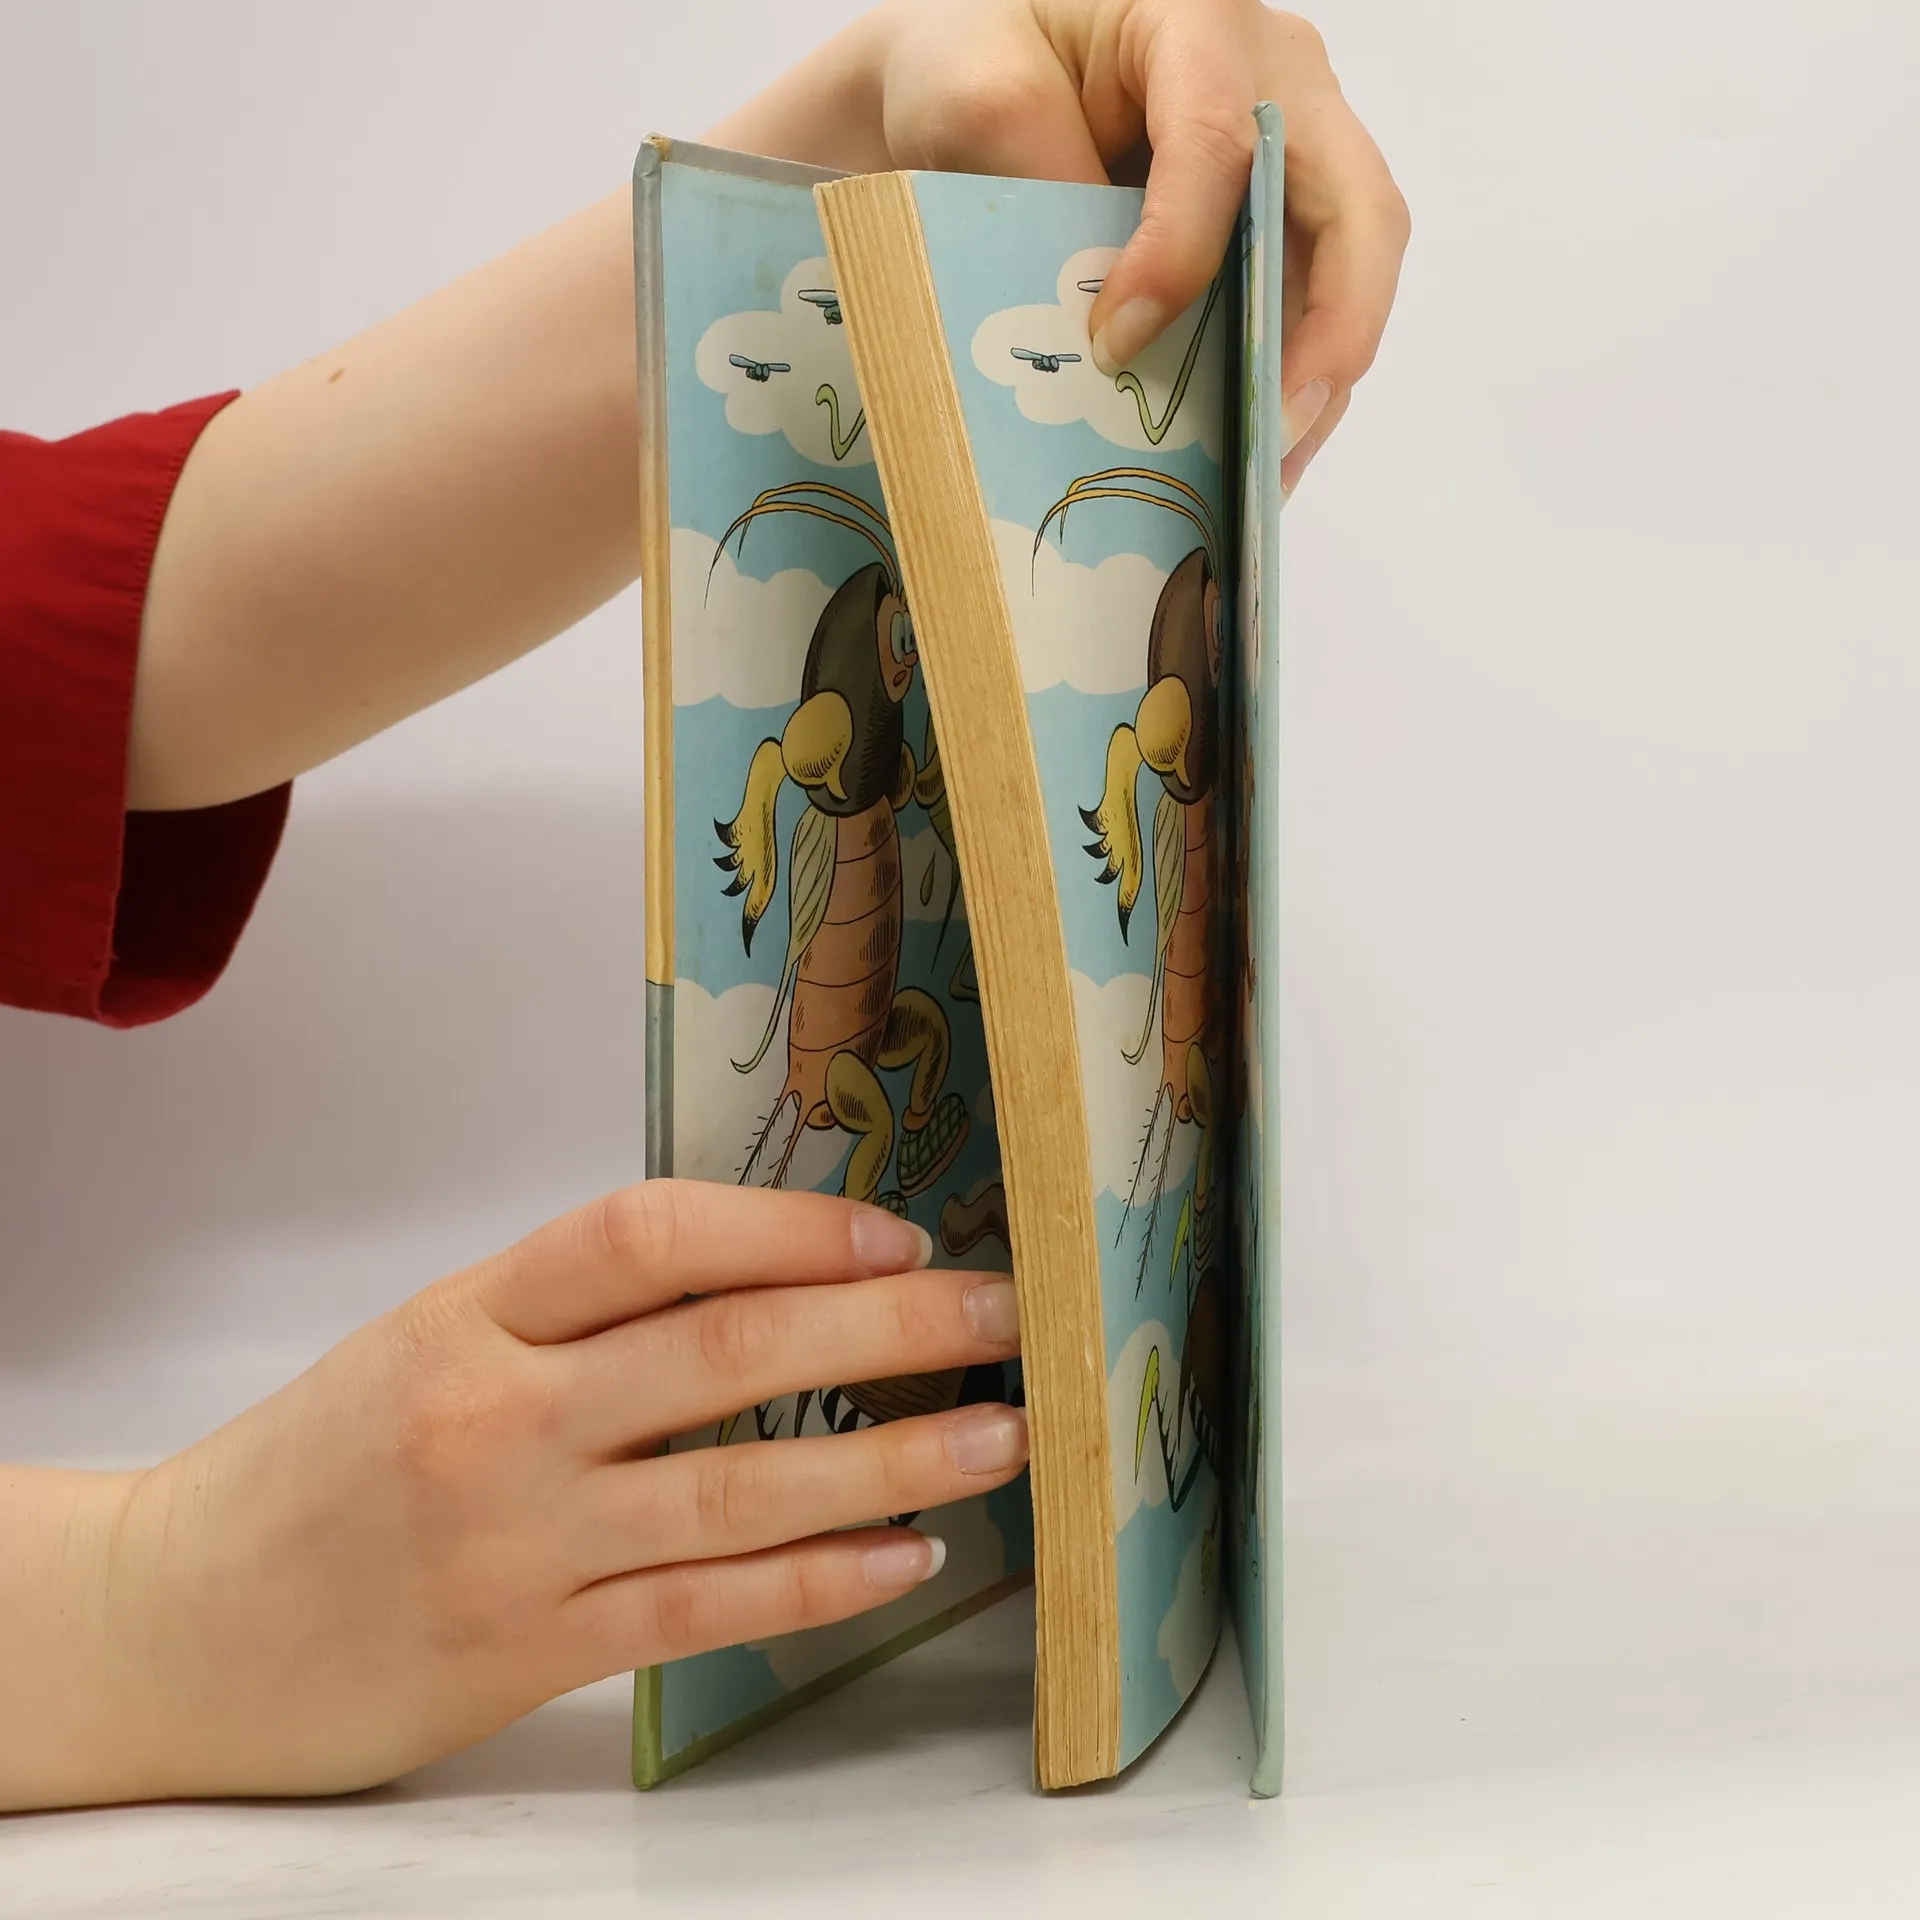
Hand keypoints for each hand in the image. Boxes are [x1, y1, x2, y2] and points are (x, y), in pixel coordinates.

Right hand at [0, 1183, 1025, 1809]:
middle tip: (1000, 1314)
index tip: (895, 1228)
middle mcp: (498, 1415)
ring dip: (890, 1455)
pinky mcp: (529, 1654)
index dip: (787, 1224)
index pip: (648, 1235)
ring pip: (740, 1487)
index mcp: (469, 1313)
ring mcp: (518, 1541)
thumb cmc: (315, 1469)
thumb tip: (760, 1271)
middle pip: (724, 1346)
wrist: (174, 1626)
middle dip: (885, 1321)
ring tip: (998, 1434)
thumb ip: (570, 1313)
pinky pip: (704, 1609)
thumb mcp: (426, 1342)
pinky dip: (818, 1579)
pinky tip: (906, 1555)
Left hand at [708, 0, 1409, 495]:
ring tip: (1261, 478)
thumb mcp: (969, 83)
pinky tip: (1248, 464)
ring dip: (1313, 386)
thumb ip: (1029, 160)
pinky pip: (1308, 319)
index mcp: (1202, 25)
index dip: (1181, 253)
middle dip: (1329, 331)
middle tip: (1274, 431)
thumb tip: (1106, 293)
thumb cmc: (972, 63)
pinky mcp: (1279, 235)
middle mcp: (1278, 88)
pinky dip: (1284, 392)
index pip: (1222, 143)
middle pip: (1354, 212)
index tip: (1112, 343)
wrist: (969, 89)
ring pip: (1347, 279)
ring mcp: (1293, 164)